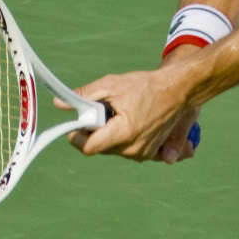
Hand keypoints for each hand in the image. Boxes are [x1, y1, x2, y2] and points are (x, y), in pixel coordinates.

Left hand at [58, 67, 193, 162]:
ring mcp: (142, 154)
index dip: (78, 135)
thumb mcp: (112, 84)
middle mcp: (133, 149)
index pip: (89, 147)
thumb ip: (85, 96)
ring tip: (119, 113)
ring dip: (109, 134)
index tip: (77, 123)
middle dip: (95, 131)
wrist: (178, 90)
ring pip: (112, 149)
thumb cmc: (146, 86)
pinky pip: (126, 150)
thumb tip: (60, 104)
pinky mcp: (149, 153)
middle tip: (101, 111)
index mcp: (123, 133)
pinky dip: (122, 137)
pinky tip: (130, 120)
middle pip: (99, 148)